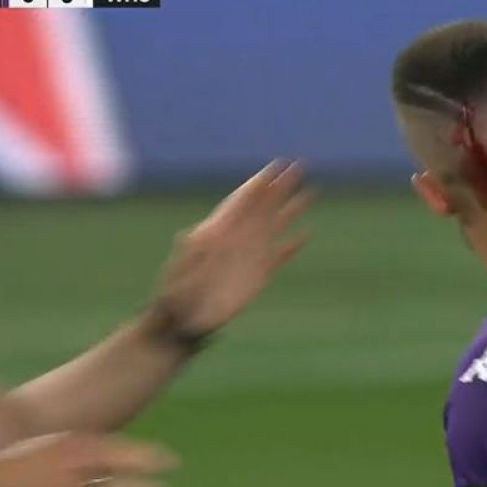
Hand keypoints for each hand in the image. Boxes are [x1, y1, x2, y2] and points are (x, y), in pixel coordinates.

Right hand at [0, 432, 176, 486]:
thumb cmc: (17, 460)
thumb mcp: (51, 443)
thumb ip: (76, 446)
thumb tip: (100, 451)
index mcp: (74, 440)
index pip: (118, 444)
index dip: (142, 450)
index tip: (162, 455)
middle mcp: (76, 458)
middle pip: (121, 459)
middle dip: (148, 461)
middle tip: (173, 464)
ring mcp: (71, 481)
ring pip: (113, 483)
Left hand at [149, 159, 311, 341]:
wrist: (185, 320)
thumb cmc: (175, 295)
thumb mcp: (177, 271)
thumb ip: (186, 254)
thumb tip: (188, 237)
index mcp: (219, 231)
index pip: (243, 201)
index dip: (260, 182)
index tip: (277, 166)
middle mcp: (238, 238)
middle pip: (264, 205)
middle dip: (281, 185)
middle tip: (300, 165)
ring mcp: (250, 254)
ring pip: (276, 225)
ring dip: (292, 207)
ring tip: (311, 190)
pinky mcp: (259, 274)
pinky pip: (280, 254)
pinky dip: (293, 244)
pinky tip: (306, 232)